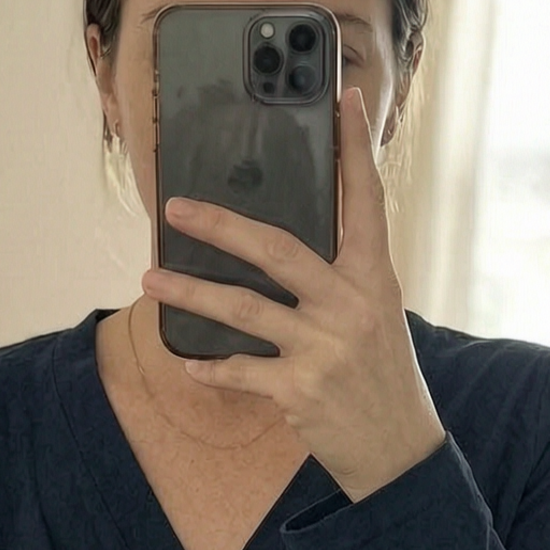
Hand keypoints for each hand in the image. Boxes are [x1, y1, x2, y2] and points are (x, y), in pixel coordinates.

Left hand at [140, 87, 446, 501]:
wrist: (400, 450)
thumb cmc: (381, 375)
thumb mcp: (376, 315)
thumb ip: (341, 277)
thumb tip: (277, 245)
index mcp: (375, 277)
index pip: (366, 200)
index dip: (356, 148)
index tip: (346, 99)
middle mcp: (351, 305)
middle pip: (278, 249)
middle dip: (220, 225)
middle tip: (174, 209)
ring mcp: (325, 348)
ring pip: (243, 309)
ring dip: (190, 293)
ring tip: (149, 281)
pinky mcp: (300, 390)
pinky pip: (239, 370)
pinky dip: (208, 366)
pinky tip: (186, 360)